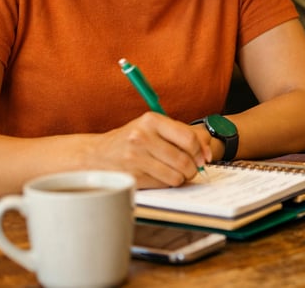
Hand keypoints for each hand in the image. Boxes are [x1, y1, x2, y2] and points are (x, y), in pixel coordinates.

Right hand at [92, 112, 211, 188]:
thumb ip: (182, 135)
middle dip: (193, 168)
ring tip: (179, 174)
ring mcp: (135, 158)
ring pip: (175, 175)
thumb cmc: (133, 139)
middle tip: (193, 170)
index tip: (203, 158)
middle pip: (183, 159)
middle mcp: (141, 137)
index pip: (188, 138)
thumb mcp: (155, 127)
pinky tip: (163, 177)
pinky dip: (168, 183)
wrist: (98, 154)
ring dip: (182, 178)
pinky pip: (162, 184)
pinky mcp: (131, 176)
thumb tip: (207, 154)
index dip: (200, 151)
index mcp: (151, 120)